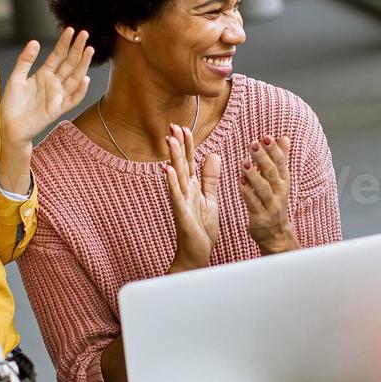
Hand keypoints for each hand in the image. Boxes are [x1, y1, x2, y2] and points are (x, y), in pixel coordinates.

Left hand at [1, 28, 93, 143]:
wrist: (9, 126)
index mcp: (44, 74)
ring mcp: (58, 95)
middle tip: (85, 34)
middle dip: (77, 49)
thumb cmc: (12, 103)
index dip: (64, 43)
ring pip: (74, 78)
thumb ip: (25, 60)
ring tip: (89, 50)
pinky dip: (80, 90)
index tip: (71, 30)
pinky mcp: (58, 108)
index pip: (58, 55)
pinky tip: (85, 79)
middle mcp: (54, 83)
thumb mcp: (16, 77)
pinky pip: (72, 99)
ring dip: (83, 64)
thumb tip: (35, 42)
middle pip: (69, 63)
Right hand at [162, 124, 220, 272]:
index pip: (190, 162)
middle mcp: (184, 192)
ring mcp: (181, 203)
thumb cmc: (201, 229)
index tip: (184, 127)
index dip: (187, 145)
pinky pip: (176, 197)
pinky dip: (171, 184)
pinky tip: (168, 171)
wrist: (197, 254)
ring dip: (172, 159)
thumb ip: (210, 179)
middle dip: (177, 146)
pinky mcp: (182, 215)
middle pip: (181, 164)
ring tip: (169, 141)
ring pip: (177, 177)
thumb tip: (213, 155)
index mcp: (192, 188)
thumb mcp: (210, 199)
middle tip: (173, 126)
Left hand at [241, 135, 297, 253]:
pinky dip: (247, 192)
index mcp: (284, 182)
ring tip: (244, 162)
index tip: (266, 137)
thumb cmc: (275, 204)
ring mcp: (270, 206)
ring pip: (263, 188)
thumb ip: (281, 159)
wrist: (276, 235)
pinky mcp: (260, 217)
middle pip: (272, 173)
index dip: (274, 150)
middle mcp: (279, 193)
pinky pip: (253, 203)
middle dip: (263, 158)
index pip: (281, 163)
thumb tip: (284, 137)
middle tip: (253, 144)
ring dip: (254, 174)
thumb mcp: (281, 181)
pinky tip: (240, 181)